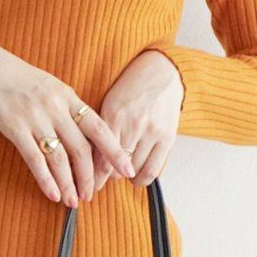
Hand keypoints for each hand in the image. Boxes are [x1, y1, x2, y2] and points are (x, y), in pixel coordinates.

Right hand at [0, 36, 136, 205]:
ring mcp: (35, 117)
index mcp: (68, 96)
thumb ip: (67, 107)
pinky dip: (46, 180)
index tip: (127, 169)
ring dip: (69, 184)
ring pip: (60, 158)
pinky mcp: (14, 127)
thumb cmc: (17, 78)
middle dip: (90, 176)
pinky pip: (35, 159)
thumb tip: (85, 133)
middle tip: (92, 195)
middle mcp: (55, 107)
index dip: (115, 151)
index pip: (99, 127)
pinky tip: (53, 194)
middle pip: (81, 148)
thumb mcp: (49, 86)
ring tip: (74, 201)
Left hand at [88, 49, 184, 188]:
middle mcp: (133, 125)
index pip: (100, 157)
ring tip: (120, 176)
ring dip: (125, 177)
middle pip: (115, 167)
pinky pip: (154, 169)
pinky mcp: (168, 137)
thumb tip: (89, 161)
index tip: (88, 185)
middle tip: (101, 181)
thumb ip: (100, 130)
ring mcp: (152, 132)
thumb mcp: (109, 104)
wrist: (162, 71)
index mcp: (114, 115)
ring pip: (134, 170)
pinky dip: (143, 179)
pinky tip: (136, 179)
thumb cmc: (132, 88)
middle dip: (106, 178)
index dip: (93, 176)